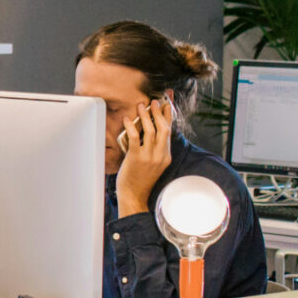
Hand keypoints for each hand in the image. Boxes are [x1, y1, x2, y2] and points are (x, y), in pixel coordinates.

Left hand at [116, 99, 172, 217]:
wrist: (135, 196)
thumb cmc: (141, 179)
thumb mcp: (154, 164)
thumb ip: (154, 149)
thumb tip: (149, 131)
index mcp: (166, 156)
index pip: (169, 132)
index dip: (169, 116)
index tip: (167, 103)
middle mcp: (160, 155)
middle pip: (164, 129)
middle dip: (159, 113)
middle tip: (154, 102)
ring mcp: (149, 157)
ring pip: (151, 131)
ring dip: (146, 116)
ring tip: (141, 105)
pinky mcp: (137, 158)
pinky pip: (135, 138)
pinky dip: (131, 126)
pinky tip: (127, 119)